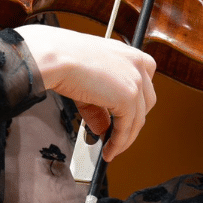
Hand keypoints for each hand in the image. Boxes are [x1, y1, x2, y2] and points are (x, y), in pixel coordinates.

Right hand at [15, 25, 156, 160]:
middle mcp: (136, 63)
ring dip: (125, 138)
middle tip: (117, 134)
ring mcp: (136, 80)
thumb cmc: (63, 58)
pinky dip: (118, 143)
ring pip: (138, 119)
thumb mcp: (87, 82)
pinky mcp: (129, 97)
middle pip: (146, 102)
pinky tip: (109, 149)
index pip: (144, 82)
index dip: (136, 103)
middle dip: (132, 121)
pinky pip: (127, 128)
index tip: (125, 116)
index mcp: (128, 53)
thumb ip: (99, 106)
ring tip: (111, 149)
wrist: (56, 57)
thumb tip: (102, 128)